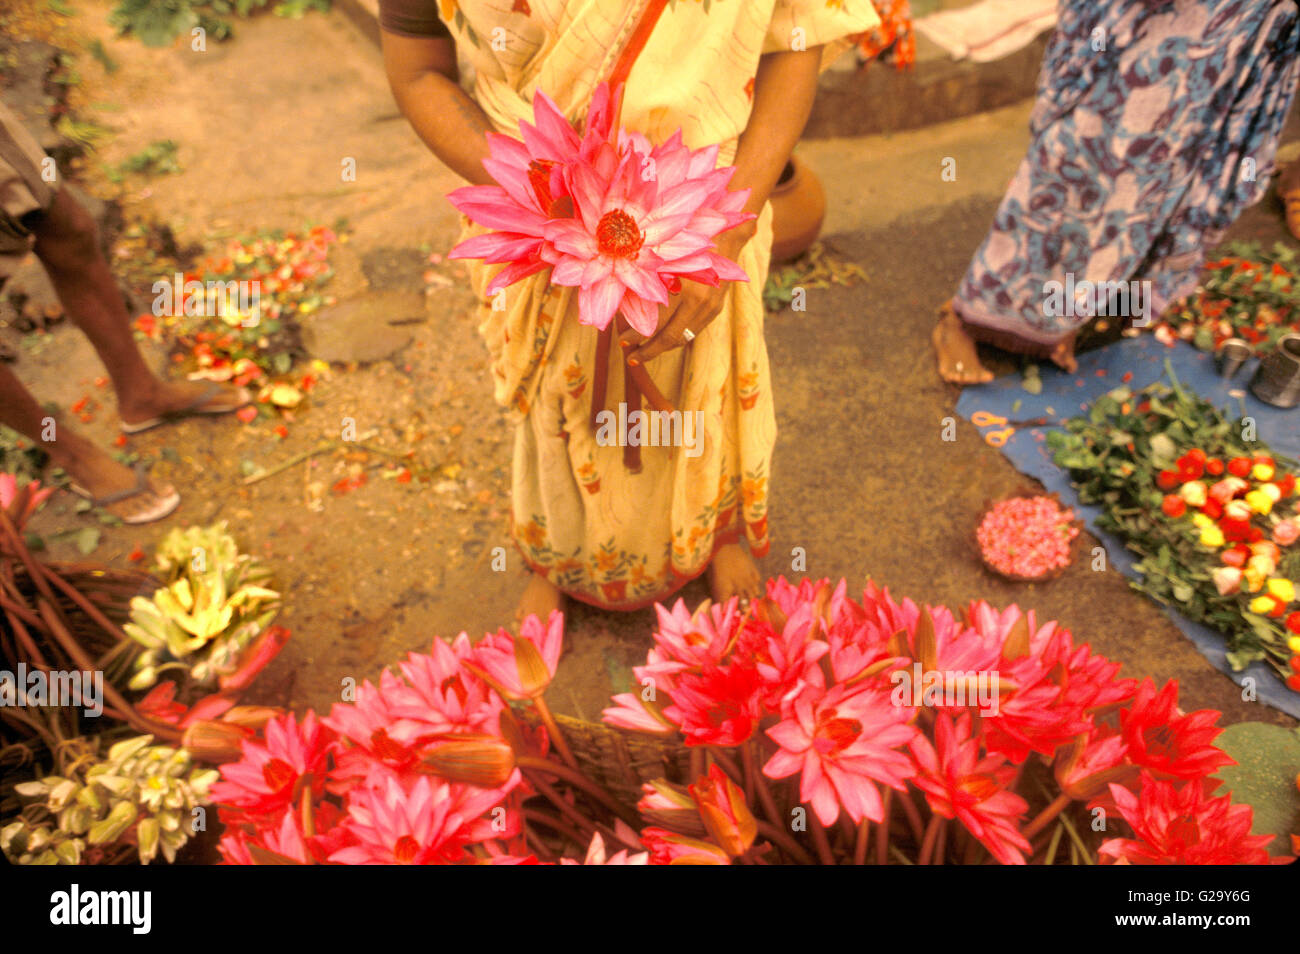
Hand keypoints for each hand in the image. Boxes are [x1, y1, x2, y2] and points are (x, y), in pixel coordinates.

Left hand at [620, 220, 757, 364]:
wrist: (727, 237)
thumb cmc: (690, 243)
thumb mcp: (667, 259)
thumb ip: (651, 281)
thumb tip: (625, 303)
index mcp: (687, 291)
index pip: (659, 324)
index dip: (639, 336)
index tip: (622, 341)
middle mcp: (702, 303)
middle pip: (671, 338)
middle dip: (649, 350)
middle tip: (630, 357)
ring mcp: (711, 309)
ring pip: (683, 338)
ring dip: (662, 347)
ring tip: (643, 352)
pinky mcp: (715, 310)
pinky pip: (692, 331)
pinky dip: (676, 337)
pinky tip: (661, 340)